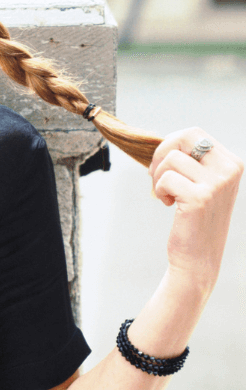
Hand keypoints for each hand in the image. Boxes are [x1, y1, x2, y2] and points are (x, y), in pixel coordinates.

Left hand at [149, 128, 242, 292]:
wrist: (198, 257)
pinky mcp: (200, 197)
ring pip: (171, 158)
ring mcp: (217, 184)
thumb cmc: (194, 217)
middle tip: (157, 176)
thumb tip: (167, 139)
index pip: (194, 133)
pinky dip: (159, 190)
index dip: (171, 144)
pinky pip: (165, 178)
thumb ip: (192, 160)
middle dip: (161, 153)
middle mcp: (229, 170)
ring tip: (167, 194)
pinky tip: (169, 204)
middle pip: (184, 136)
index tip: (164, 165)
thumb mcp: (201, 183)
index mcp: (232, 163)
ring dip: (159, 176)